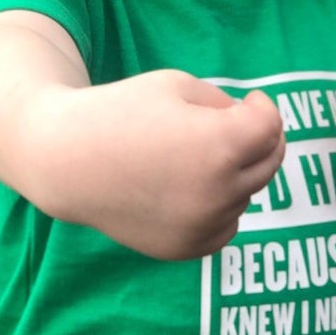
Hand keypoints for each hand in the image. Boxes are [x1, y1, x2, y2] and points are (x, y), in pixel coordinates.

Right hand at [46, 70, 285, 260]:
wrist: (64, 162)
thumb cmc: (117, 113)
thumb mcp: (177, 86)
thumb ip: (225, 105)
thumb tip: (255, 134)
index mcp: (219, 146)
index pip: (271, 126)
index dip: (261, 107)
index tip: (246, 101)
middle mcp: (216, 192)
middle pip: (269, 162)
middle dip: (259, 140)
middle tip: (235, 128)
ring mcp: (200, 226)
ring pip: (246, 195)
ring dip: (235, 173)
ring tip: (196, 157)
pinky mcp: (184, 248)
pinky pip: (226, 225)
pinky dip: (220, 207)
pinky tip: (192, 189)